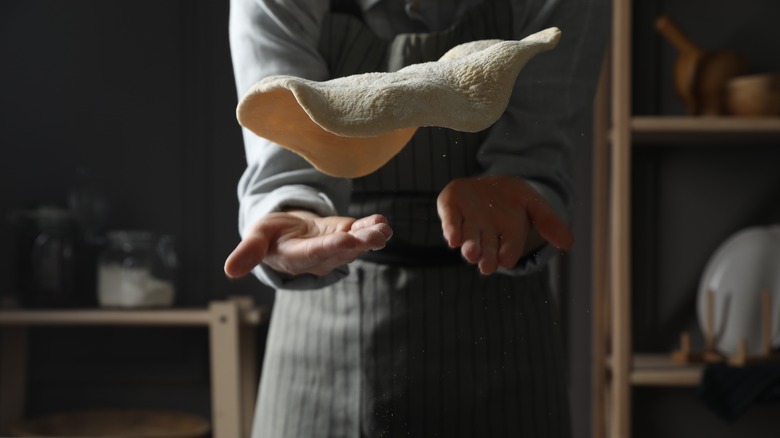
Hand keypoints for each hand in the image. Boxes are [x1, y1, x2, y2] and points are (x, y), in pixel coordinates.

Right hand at [224, 210, 392, 277]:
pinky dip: (372, 227)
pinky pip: (360, 233)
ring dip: (371, 236)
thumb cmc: (269, 235)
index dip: (330, 246)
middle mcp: (320, 257)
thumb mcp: (256, 237)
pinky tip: (382, 221)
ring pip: (356, 244)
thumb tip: (229, 271)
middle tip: (377, 235)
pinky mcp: (346, 236)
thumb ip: (248, 253)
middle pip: (342, 250)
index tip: (344, 238)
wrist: (287, 235)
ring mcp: (336, 248)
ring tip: (384, 228)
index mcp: (296, 257)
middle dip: (360, 242)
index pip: (315, 253)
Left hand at [437, 175, 572, 274]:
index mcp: (506, 235)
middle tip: (487, 266)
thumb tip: (569, 243)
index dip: (507, 253)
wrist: (488, 184)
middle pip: (487, 248)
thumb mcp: (534, 203)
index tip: (506, 259)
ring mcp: (467, 222)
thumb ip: (548, 221)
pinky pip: (449, 220)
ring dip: (469, 246)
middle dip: (486, 256)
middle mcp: (485, 233)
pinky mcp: (450, 208)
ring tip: (471, 253)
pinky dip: (450, 228)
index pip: (508, 248)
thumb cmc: (512, 198)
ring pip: (468, 237)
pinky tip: (453, 238)